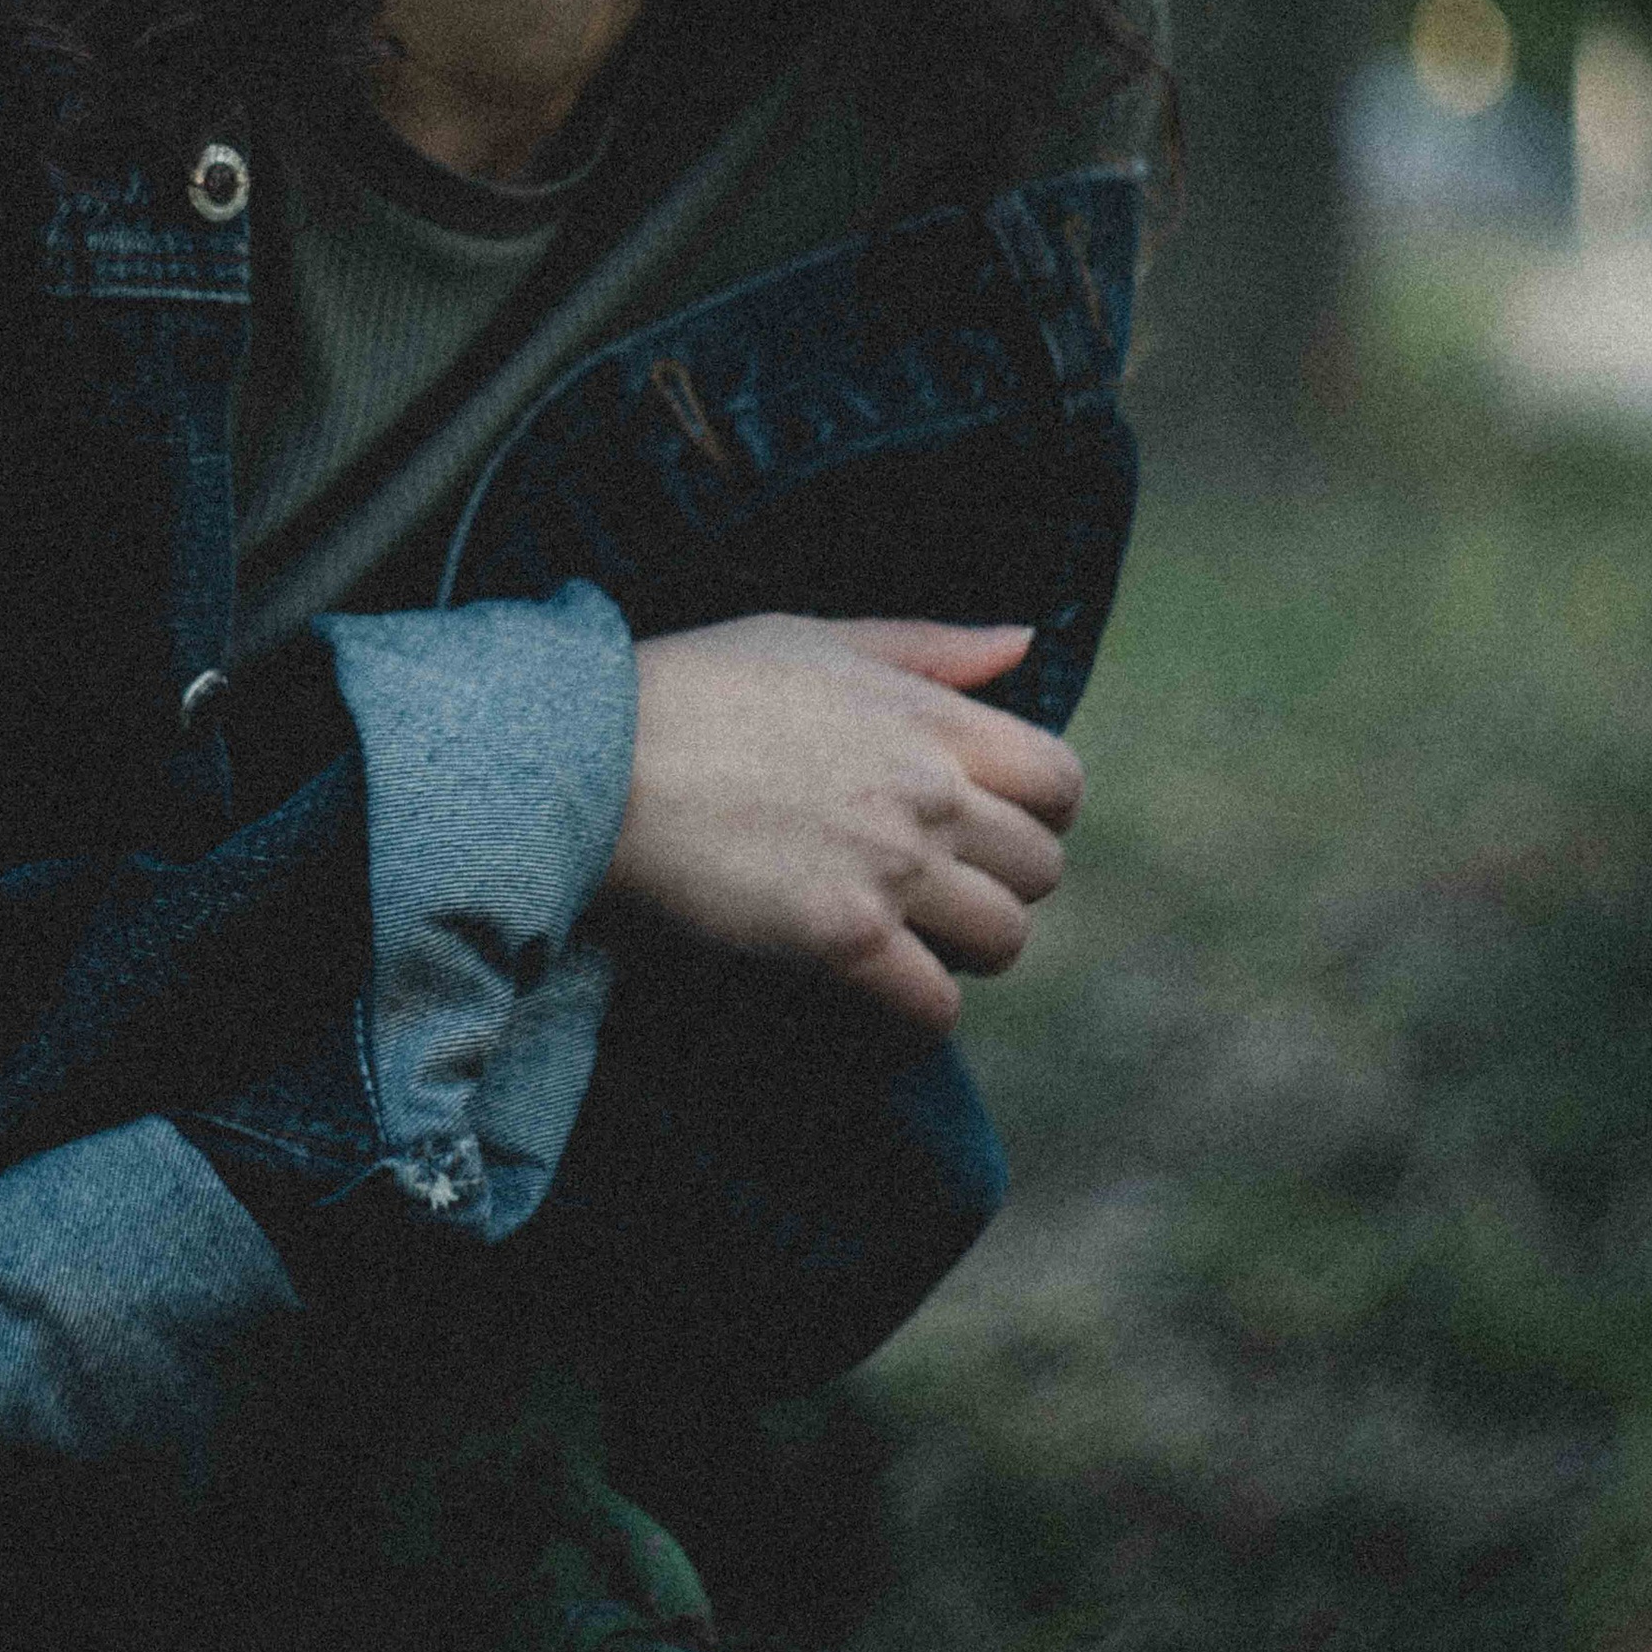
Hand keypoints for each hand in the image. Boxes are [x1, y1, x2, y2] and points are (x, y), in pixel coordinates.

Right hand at [602, 615, 1082, 1033]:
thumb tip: (1026, 641)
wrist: (593, 760)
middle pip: (1040, 868)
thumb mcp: (811, 637)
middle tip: (935, 887)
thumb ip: (927, 646)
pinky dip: (913, 1014)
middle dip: (999, 882)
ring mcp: (891, 867)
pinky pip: (935, 1008)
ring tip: (907, 939)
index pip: (1059, 779)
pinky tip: (870, 993)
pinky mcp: (843, 939)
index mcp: (928, 715)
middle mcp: (928, 792)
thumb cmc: (691, 688)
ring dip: (963, 950)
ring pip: (1003, 940)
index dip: (1037, 811)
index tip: (986, 823)